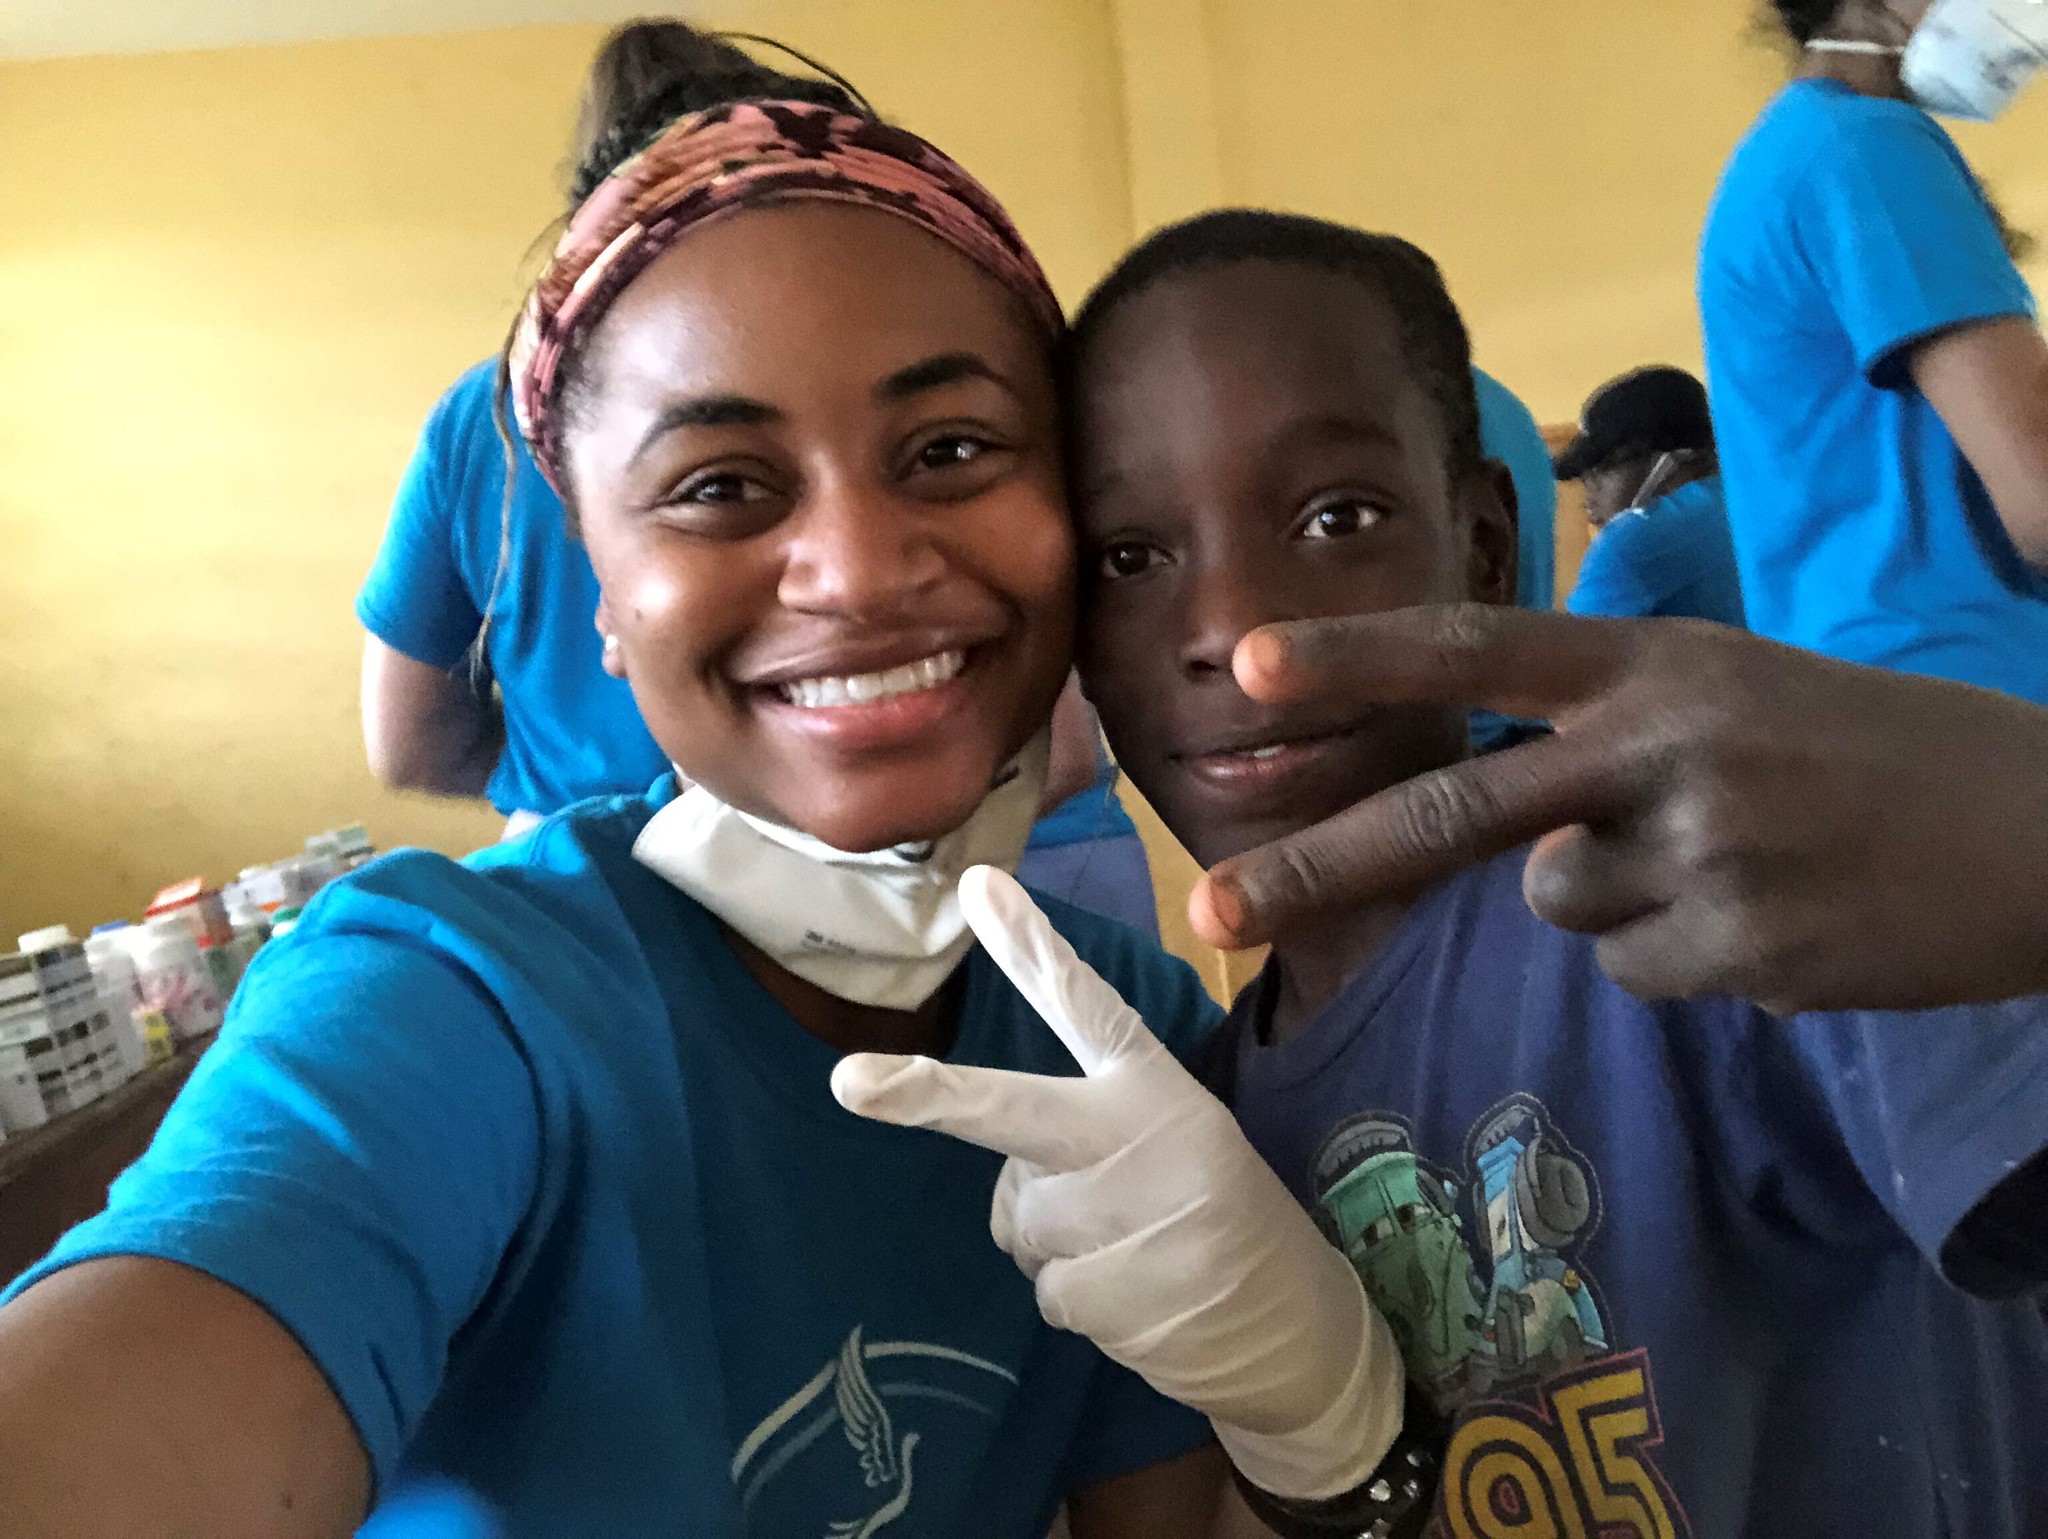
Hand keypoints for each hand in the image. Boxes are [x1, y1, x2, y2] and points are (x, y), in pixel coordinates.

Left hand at [831, 867, 1402, 1501]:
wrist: (1296, 1328)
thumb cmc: (1217, 1213)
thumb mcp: (1176, 1136)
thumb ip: (1081, 1125)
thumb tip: (995, 1155)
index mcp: (1154, 1087)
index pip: (1085, 1003)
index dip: (1030, 947)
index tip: (977, 886)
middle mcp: (1137, 1137)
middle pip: (1010, 1109)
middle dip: (922, 1095)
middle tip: (851, 1083)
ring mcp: (1125, 1217)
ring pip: (1018, 1216)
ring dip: (1054, 1237)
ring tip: (1131, 1243)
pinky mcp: (1115, 1292)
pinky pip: (1045, 1286)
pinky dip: (1079, 1294)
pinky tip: (1139, 1292)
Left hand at [1192, 604, 2047, 1013]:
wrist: (2042, 828)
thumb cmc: (1871, 754)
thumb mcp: (1737, 692)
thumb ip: (1607, 737)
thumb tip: (1510, 846)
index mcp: (1659, 662)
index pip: (1479, 646)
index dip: (1357, 653)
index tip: (1244, 663)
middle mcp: (1664, 744)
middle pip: (1453, 808)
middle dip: (1322, 862)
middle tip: (1214, 904)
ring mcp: (1702, 848)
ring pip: (1563, 909)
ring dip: (1618, 906)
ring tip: (1741, 867)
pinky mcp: (1742, 946)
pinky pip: (1641, 971)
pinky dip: (1687, 958)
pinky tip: (1779, 919)